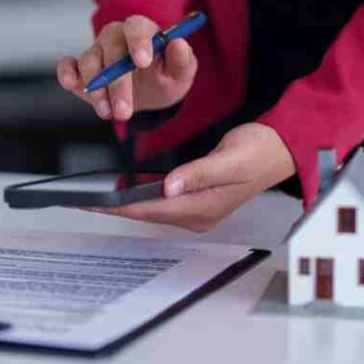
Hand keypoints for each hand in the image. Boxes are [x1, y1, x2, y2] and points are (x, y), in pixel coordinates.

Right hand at [57, 15, 197, 120]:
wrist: (151, 93)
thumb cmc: (166, 76)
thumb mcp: (181, 73)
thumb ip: (182, 60)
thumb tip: (179, 43)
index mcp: (142, 31)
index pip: (137, 27)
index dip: (138, 42)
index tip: (143, 63)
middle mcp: (116, 36)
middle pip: (111, 50)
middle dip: (117, 83)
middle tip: (124, 111)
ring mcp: (97, 50)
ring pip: (90, 62)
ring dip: (97, 90)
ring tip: (109, 113)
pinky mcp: (80, 68)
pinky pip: (68, 65)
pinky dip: (67, 73)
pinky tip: (71, 84)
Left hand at [94, 123, 296, 231]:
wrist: (282, 149)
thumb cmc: (261, 151)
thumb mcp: (231, 158)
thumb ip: (200, 173)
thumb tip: (169, 186)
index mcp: (205, 207)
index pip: (152, 209)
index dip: (119, 206)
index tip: (93, 202)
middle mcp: (199, 214)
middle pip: (147, 213)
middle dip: (114, 207)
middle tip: (81, 200)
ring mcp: (199, 209)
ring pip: (153, 210)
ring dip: (125, 204)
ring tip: (95, 198)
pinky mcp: (198, 199)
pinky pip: (162, 203)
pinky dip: (141, 198)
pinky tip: (125, 193)